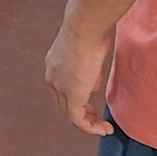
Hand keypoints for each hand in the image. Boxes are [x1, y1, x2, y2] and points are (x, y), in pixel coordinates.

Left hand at [46, 21, 116, 135]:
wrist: (85, 26)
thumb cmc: (89, 29)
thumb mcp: (87, 50)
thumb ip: (88, 68)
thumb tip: (93, 84)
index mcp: (53, 65)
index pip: (61, 90)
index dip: (77, 99)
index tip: (92, 102)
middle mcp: (52, 77)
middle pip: (63, 104)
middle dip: (82, 114)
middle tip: (97, 119)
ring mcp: (60, 87)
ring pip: (70, 114)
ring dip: (88, 123)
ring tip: (102, 127)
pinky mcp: (72, 94)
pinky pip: (78, 119)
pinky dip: (91, 127)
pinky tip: (104, 129)